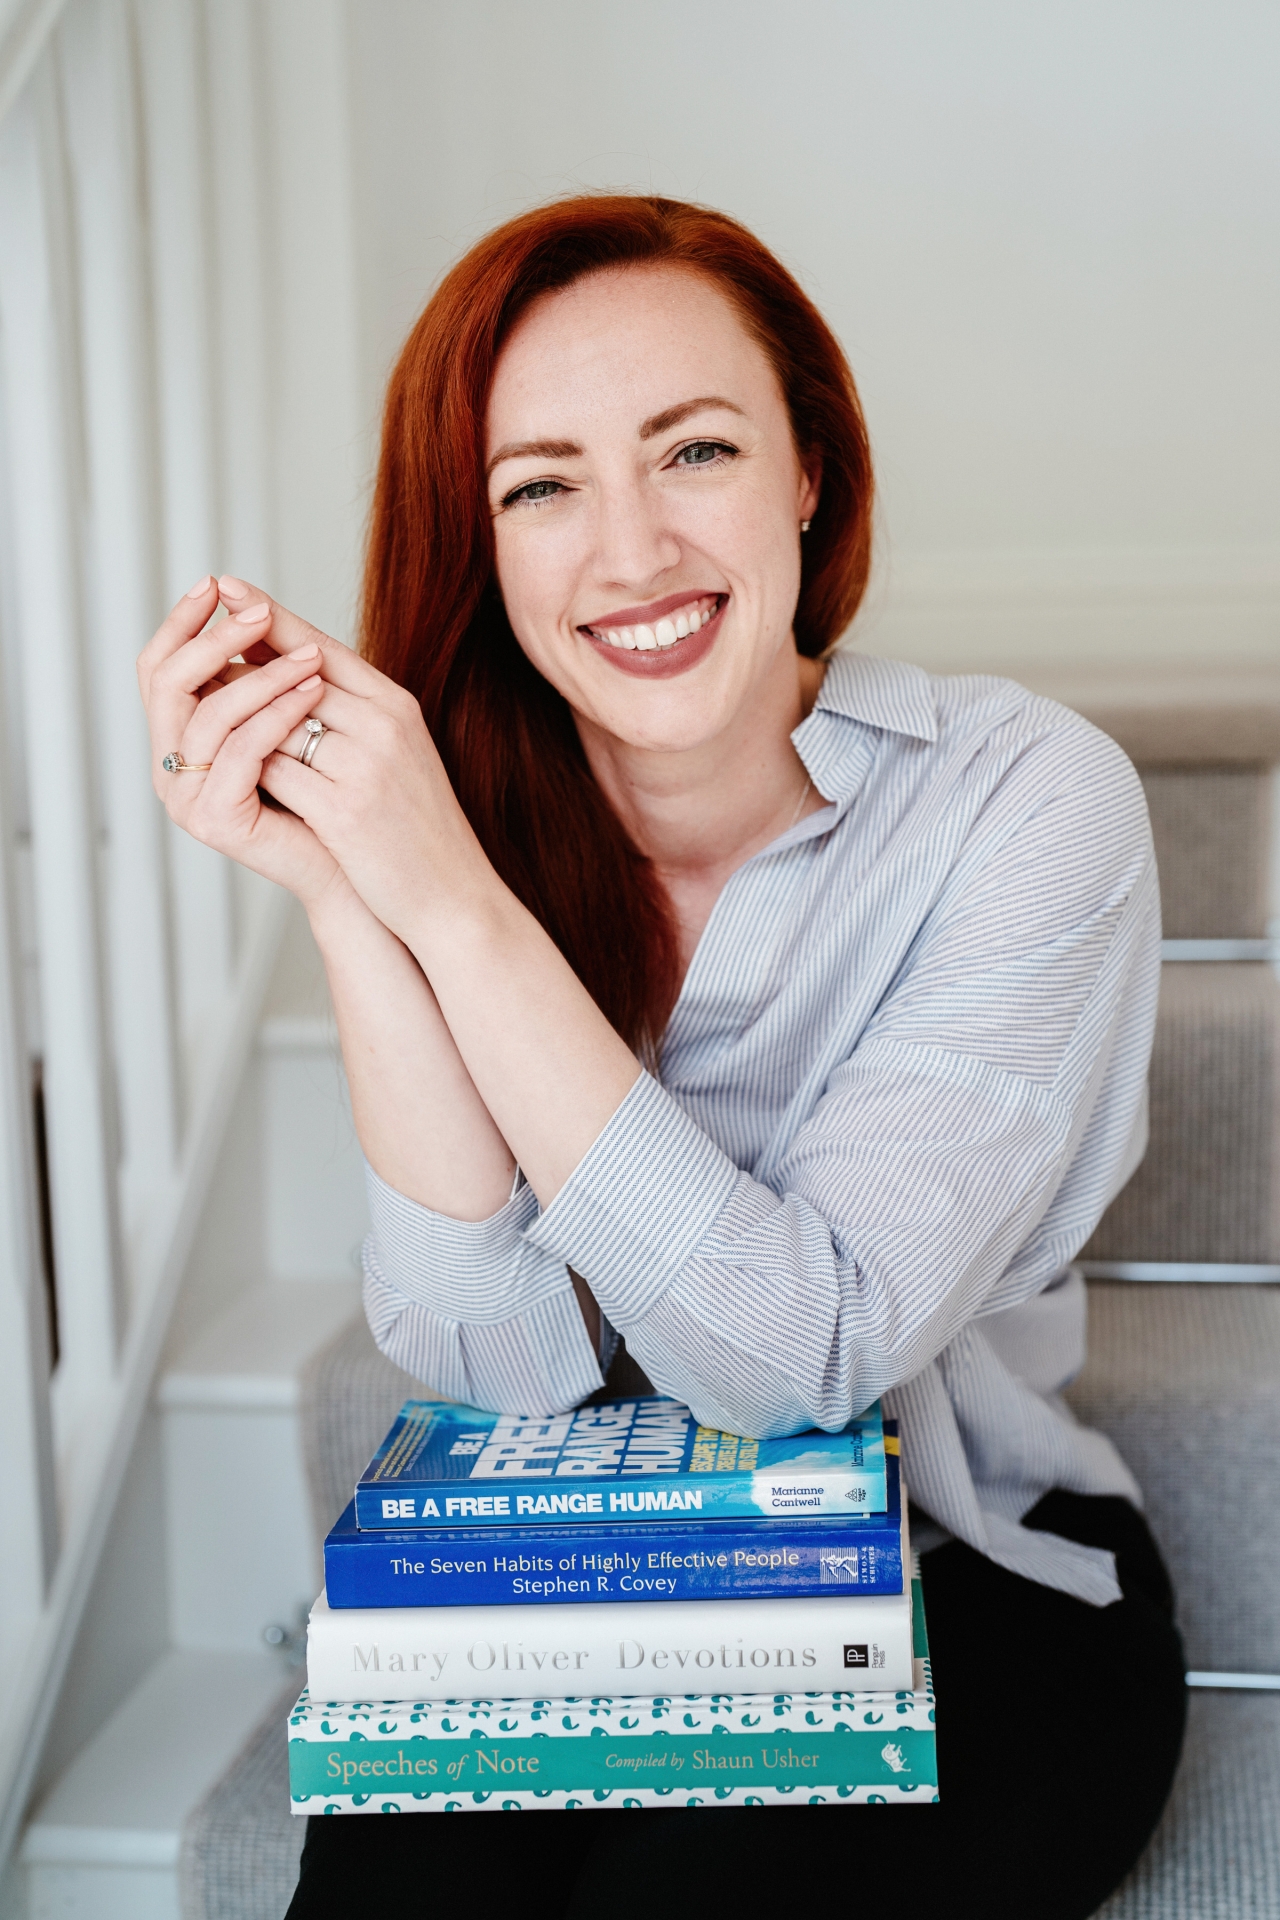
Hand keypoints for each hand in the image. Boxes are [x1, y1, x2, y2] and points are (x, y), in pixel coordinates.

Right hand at [137, 576, 346, 905]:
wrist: (351, 867)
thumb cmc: (327, 796)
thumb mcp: (290, 719)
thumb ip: (264, 675)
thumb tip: (253, 600)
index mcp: (179, 738)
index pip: (158, 666)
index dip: (182, 621)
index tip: (218, 582)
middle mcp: (171, 766)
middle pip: (169, 681)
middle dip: (218, 639)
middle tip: (261, 611)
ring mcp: (187, 796)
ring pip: (210, 712)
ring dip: (262, 674)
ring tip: (310, 655)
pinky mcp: (215, 820)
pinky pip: (241, 751)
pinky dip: (278, 714)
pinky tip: (313, 692)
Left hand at [213, 576, 486, 940]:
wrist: (454, 894)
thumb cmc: (418, 828)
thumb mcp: (398, 754)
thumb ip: (352, 713)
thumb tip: (288, 672)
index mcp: (396, 705)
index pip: (322, 645)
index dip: (270, 614)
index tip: (227, 585)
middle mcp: (384, 725)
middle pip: (294, 672)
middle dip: (237, 659)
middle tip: (190, 643)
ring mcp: (366, 766)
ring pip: (277, 720)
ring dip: (235, 715)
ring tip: (196, 704)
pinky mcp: (346, 810)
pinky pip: (276, 772)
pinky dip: (246, 764)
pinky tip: (221, 763)